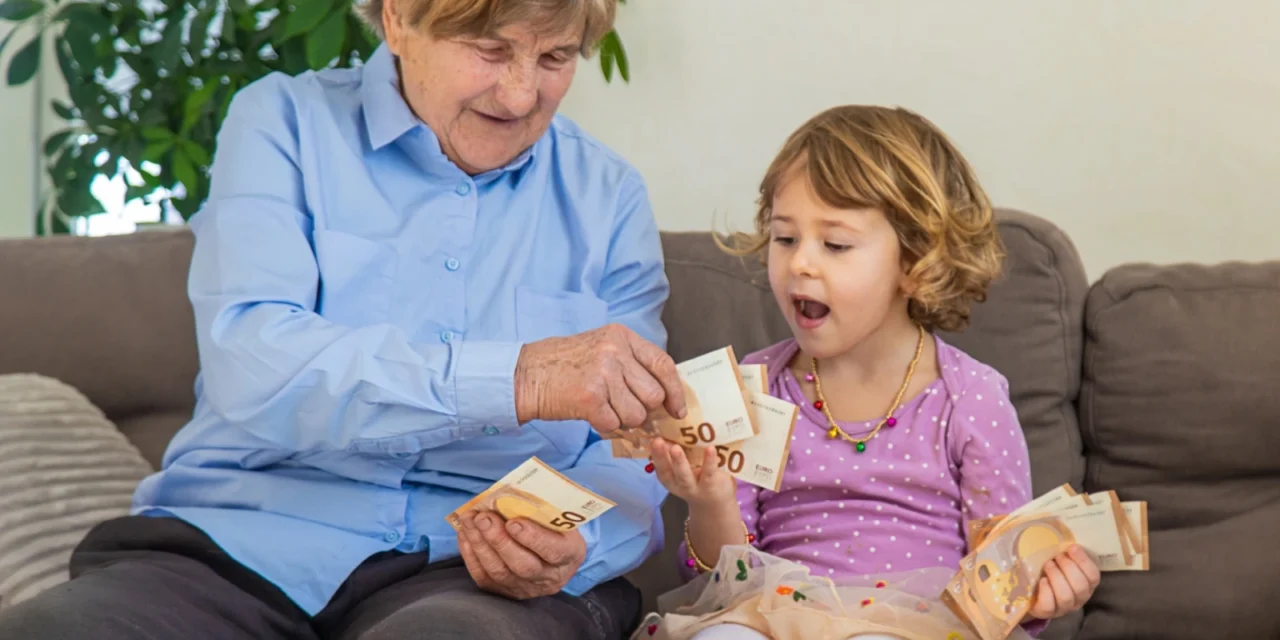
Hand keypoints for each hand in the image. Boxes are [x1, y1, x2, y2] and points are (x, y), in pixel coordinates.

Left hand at [456, 511, 586, 599]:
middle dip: (499, 540)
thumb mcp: (559, 516)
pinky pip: (484, 577)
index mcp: (570, 554)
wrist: (552, 554)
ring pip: (499, 572)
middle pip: (522, 566)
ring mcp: (526, 588)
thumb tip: (511, 491)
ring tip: (469, 520)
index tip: (513, 522)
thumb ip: (541, 507)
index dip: (532, 538)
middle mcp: (549, 577)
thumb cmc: (554, 527)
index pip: (553, 551)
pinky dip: (470, 554)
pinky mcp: (505, 591)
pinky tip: (465, 533)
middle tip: (483, 518)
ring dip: (480, 544)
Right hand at [514, 324, 685, 435]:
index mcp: (621, 336)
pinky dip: (605, 427)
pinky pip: (614, 425)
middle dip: (645, 411)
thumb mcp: (601, 348)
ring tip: (604, 410)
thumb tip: (663, 397)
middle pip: (653, 395)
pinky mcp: (589, 397)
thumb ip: (631, 365)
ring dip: (623, 421)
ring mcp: (602, 373)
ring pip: (636, 414)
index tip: (678, 410)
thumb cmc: (563, 365)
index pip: (663, 364)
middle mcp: (615, 351)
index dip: (675, 391)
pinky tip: (591, 416)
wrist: (525, 374)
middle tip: (628, 412)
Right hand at [649, 438, 736, 510]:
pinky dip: (709, 461)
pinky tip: (710, 449)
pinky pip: (709, 473)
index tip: (652, 440)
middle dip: (661, 457)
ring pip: (684, 476)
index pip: (660, 466)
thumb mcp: (685, 469)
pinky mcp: (712, 485)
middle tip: (657, 441)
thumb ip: (677, 454)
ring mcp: (694, 486)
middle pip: (667, 472)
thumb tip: (670, 428)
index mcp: (670, 477)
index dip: (655, 455)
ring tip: (675, 448)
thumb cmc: (698, 479)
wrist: (716, 504)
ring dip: (679, 462)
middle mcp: (679, 484)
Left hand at [1026, 545, 1100, 620]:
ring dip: (1056, 577)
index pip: (1093, 576)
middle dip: (1068, 568)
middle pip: (1081, 587)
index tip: (1072, 547)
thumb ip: (1066, 553)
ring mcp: (1063, 608)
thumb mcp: (1060, 562)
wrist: (1030, 592)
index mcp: (1086, 585)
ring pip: (1066, 596)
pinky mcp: (1046, 613)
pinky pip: (1049, 605)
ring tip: (1048, 565)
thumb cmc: (1048, 572)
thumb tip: (1063, 535)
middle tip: (1057, 556)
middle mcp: (1078, 599)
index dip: (1084, 561)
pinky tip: (1042, 580)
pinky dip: (1046, 590)